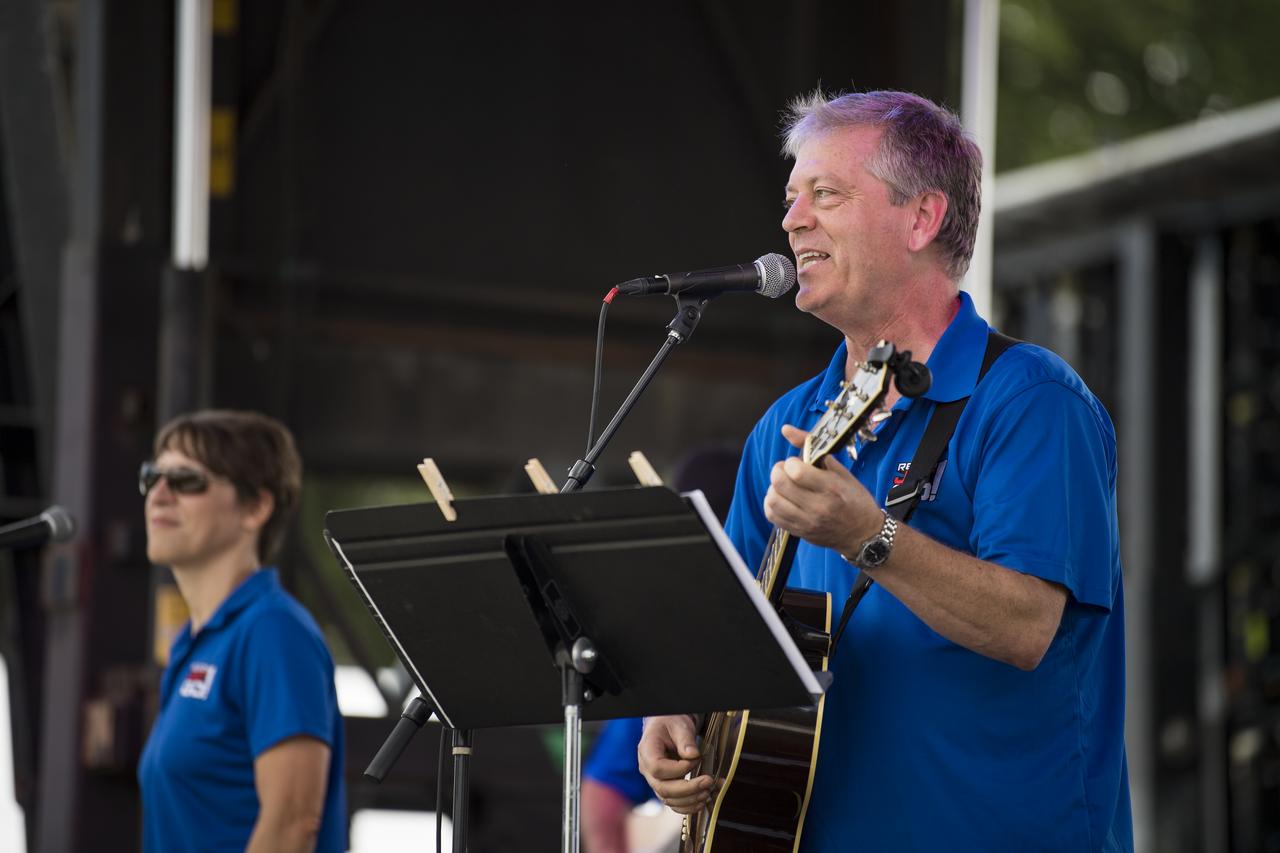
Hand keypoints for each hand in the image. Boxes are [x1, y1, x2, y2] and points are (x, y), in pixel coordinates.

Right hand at [637, 715, 711, 813]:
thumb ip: (685, 739)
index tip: (696, 759)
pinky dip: (687, 806)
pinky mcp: (663, 786)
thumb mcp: (679, 725)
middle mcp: (647, 769)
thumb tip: (693, 755)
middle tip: (708, 781)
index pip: (658, 768)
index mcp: (647, 751)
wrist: (666, 726)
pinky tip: (701, 802)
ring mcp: (654, 780)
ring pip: (668, 799)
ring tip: (708, 792)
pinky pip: (672, 803)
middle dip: (689, 789)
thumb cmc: (670, 723)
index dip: (679, 769)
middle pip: (663, 789)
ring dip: (690, 800)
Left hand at [763, 424, 881, 552]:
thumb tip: (785, 429)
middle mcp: (818, 507)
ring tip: (785, 486)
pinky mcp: (799, 532)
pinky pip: (772, 516)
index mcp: (832, 488)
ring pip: (772, 501)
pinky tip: (783, 499)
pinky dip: (772, 504)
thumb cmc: (855, 499)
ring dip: (774, 488)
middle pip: (780, 484)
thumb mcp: (841, 471)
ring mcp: (807, 522)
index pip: (796, 472)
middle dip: (778, 471)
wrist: (863, 534)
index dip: (791, 462)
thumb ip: (813, 448)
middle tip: (786, 471)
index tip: (797, 463)